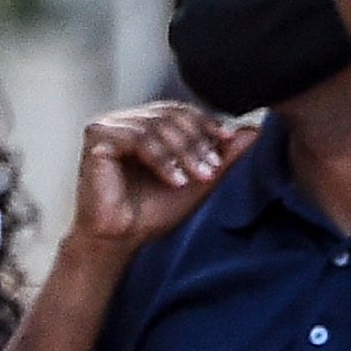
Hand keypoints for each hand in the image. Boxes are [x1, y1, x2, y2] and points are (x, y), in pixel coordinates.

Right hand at [74, 104, 257, 250]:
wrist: (120, 238)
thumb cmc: (151, 212)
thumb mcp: (197, 182)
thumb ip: (222, 157)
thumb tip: (254, 131)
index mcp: (144, 124)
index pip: (180, 112)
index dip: (205, 123)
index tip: (228, 141)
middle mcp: (124, 121)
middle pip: (170, 115)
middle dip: (196, 142)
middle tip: (211, 170)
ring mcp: (108, 127)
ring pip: (157, 125)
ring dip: (183, 152)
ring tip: (196, 178)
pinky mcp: (96, 139)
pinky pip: (138, 139)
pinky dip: (161, 160)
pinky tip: (174, 181)